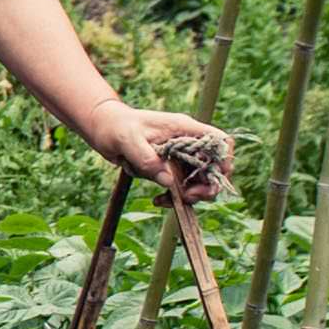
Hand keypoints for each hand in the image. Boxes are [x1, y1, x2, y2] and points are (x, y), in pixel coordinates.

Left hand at [89, 100, 231, 196]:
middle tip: (186, 197)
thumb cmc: (116, 127)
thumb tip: (168, 182)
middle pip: (214, 167)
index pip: (219, 141)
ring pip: (198, 182)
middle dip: (206, 187)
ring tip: (165, 201)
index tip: (213, 178)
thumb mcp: (128, 140)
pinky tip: (157, 200)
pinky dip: (172, 198)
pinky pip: (180, 188)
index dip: (225, 160)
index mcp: (184, 129)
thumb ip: (148, 159)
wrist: (103, 130)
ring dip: (186, 196)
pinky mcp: (169, 169)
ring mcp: (180, 157)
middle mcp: (187, 143)